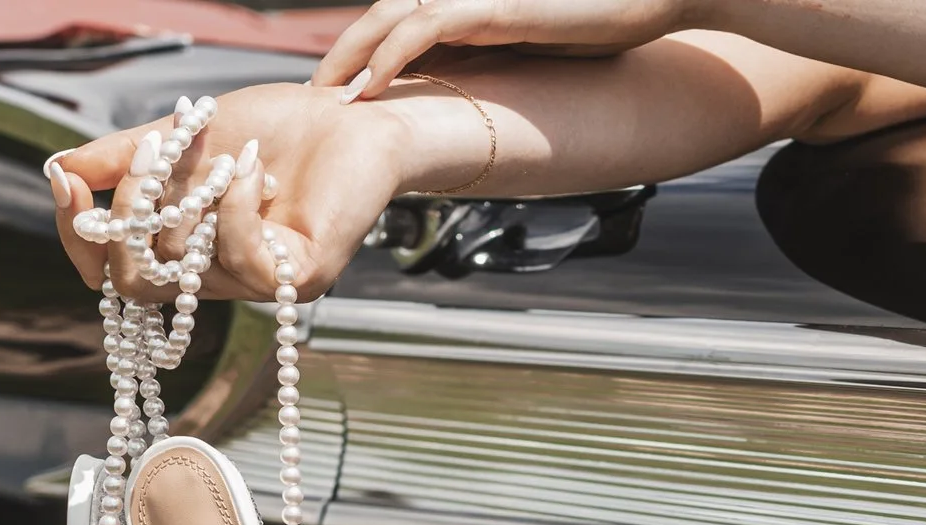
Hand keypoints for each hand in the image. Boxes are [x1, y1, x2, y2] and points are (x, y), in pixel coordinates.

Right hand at [46, 83, 429, 300]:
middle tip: (150, 154)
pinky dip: (234, 203)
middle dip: (127, 213)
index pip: (112, 273)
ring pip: (183, 265)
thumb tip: (60, 170)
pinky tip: (251, 166)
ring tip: (218, 148)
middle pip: (134, 282)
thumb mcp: (183, 137)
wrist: (355, 117)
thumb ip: (125, 157)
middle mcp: (219, 279)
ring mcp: (259, 284)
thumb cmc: (276, 128)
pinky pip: (239, 254)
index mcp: (188, 252)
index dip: (81, 235)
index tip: (68, 181)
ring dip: (188, 193)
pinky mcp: (298, 277)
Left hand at [313, 0, 694, 97]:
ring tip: (326, 98)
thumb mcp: (545, 50)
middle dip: (342, 57)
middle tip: (315, 101)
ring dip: (351, 57)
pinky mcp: (495, 4)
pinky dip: (390, 55)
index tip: (340, 101)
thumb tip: (486, 112)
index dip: (364, 57)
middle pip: (383, 17)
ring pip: (391, 17)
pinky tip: (369, 89)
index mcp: (475, 7)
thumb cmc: (611, 21)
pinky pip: (426, 26)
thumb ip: (504, 65)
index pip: (403, 26)